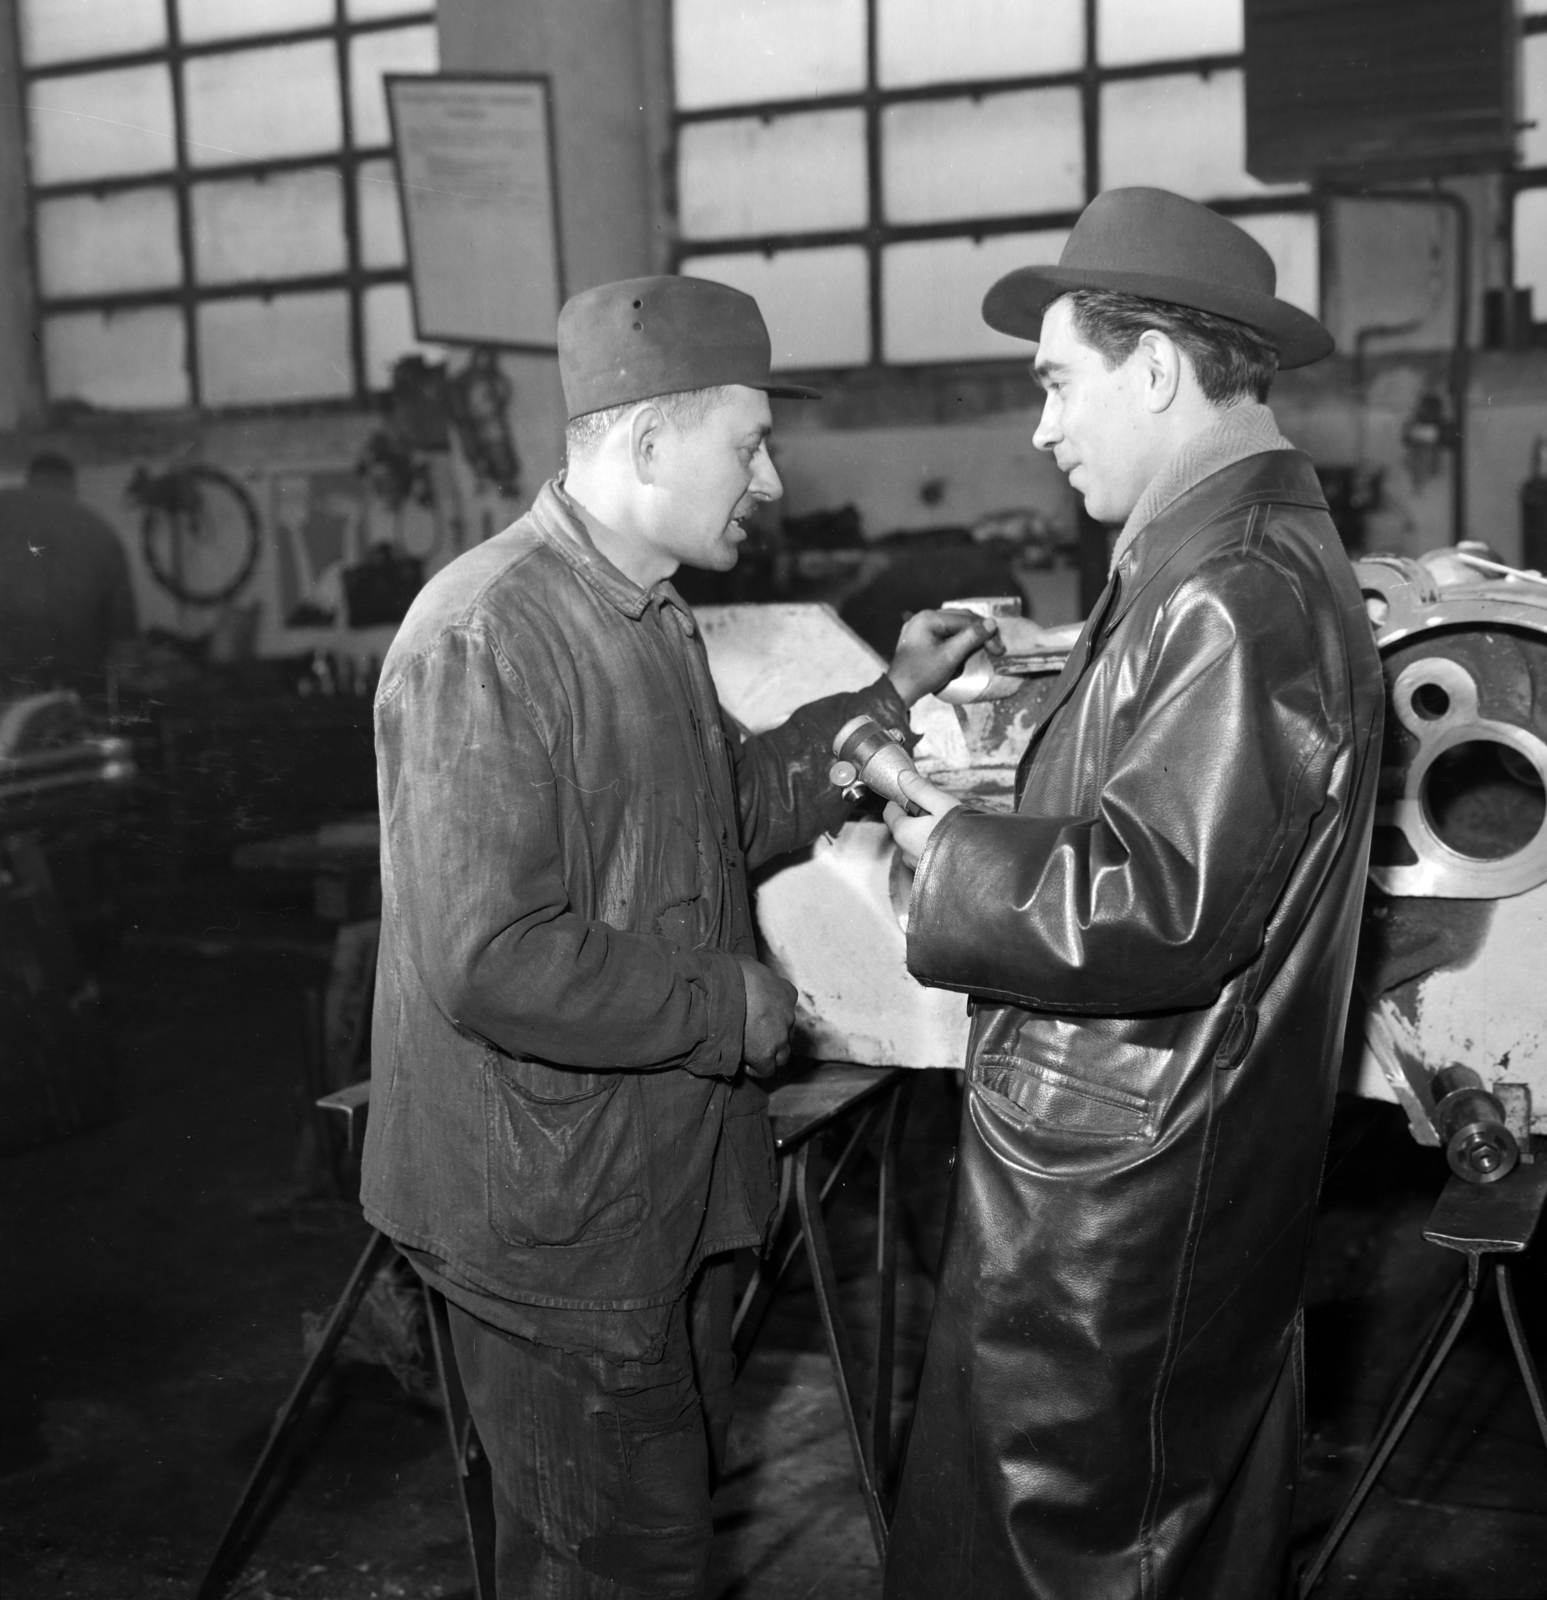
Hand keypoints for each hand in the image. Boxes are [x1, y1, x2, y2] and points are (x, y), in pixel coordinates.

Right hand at [738, 955, 797, 1077]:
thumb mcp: (747, 964)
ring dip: (769, 1055)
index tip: (757, 1016)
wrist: (723, 989)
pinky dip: (757, 1069)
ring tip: (750, 1053)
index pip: (787, 1005)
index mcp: (786, 992)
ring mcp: (779, 1036)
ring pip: (783, 1055)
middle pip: (787, 1033)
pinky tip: (744, 1063)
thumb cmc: (731, 971)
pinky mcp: (766, 1054)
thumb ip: (752, 972)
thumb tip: (741, 971)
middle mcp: (788, 1015)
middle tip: (753, 1036)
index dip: (773, 1013)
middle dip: (773, 1036)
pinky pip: (767, 1069)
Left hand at [883, 768, 960, 870]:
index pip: (890, 812)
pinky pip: (925, 855)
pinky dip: (933, 848)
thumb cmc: (961, 836)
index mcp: (903, 833)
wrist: (978, 868)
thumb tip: (903, 777)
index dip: (902, 800)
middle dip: (917, 817)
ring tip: (948, 829)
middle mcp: (904, 852)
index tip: (917, 796)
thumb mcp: (941, 804)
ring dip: (926, 833)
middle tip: (939, 812)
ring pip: (914, 842)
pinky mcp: (927, 875)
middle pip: (903, 827)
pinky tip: (950, 845)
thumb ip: (920, 790)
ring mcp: (915, 866)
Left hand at [886, 609, 1002, 705]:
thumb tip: (992, 623)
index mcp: (929, 617)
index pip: (965, 620)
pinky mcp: (919, 637)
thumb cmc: (922, 674)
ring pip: (953, 626)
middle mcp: (923, 616)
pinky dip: (957, 641)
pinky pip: (943, 633)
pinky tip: (965, 650)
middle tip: (996, 648)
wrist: (898, 691)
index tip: (1000, 649)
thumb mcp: (950, 656)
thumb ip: (971, 638)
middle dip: (979, 633)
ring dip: (969, 637)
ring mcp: (920, 626)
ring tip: (984, 648)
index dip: (985, 633)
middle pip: (960, 620)